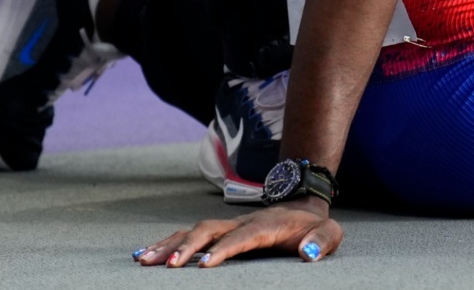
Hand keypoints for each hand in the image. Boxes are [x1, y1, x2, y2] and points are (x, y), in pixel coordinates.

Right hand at [135, 197, 341, 267]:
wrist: (304, 207)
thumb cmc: (314, 227)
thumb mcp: (329, 233)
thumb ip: (321, 242)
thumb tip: (308, 254)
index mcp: (266, 226)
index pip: (242, 237)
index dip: (223, 249)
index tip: (204, 265)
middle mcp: (242, 222)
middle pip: (210, 229)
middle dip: (188, 246)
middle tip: (169, 266)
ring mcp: (229, 225)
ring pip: (194, 230)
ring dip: (170, 244)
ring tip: (144, 260)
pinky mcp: (220, 231)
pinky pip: (190, 234)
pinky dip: (168, 242)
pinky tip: (146, 254)